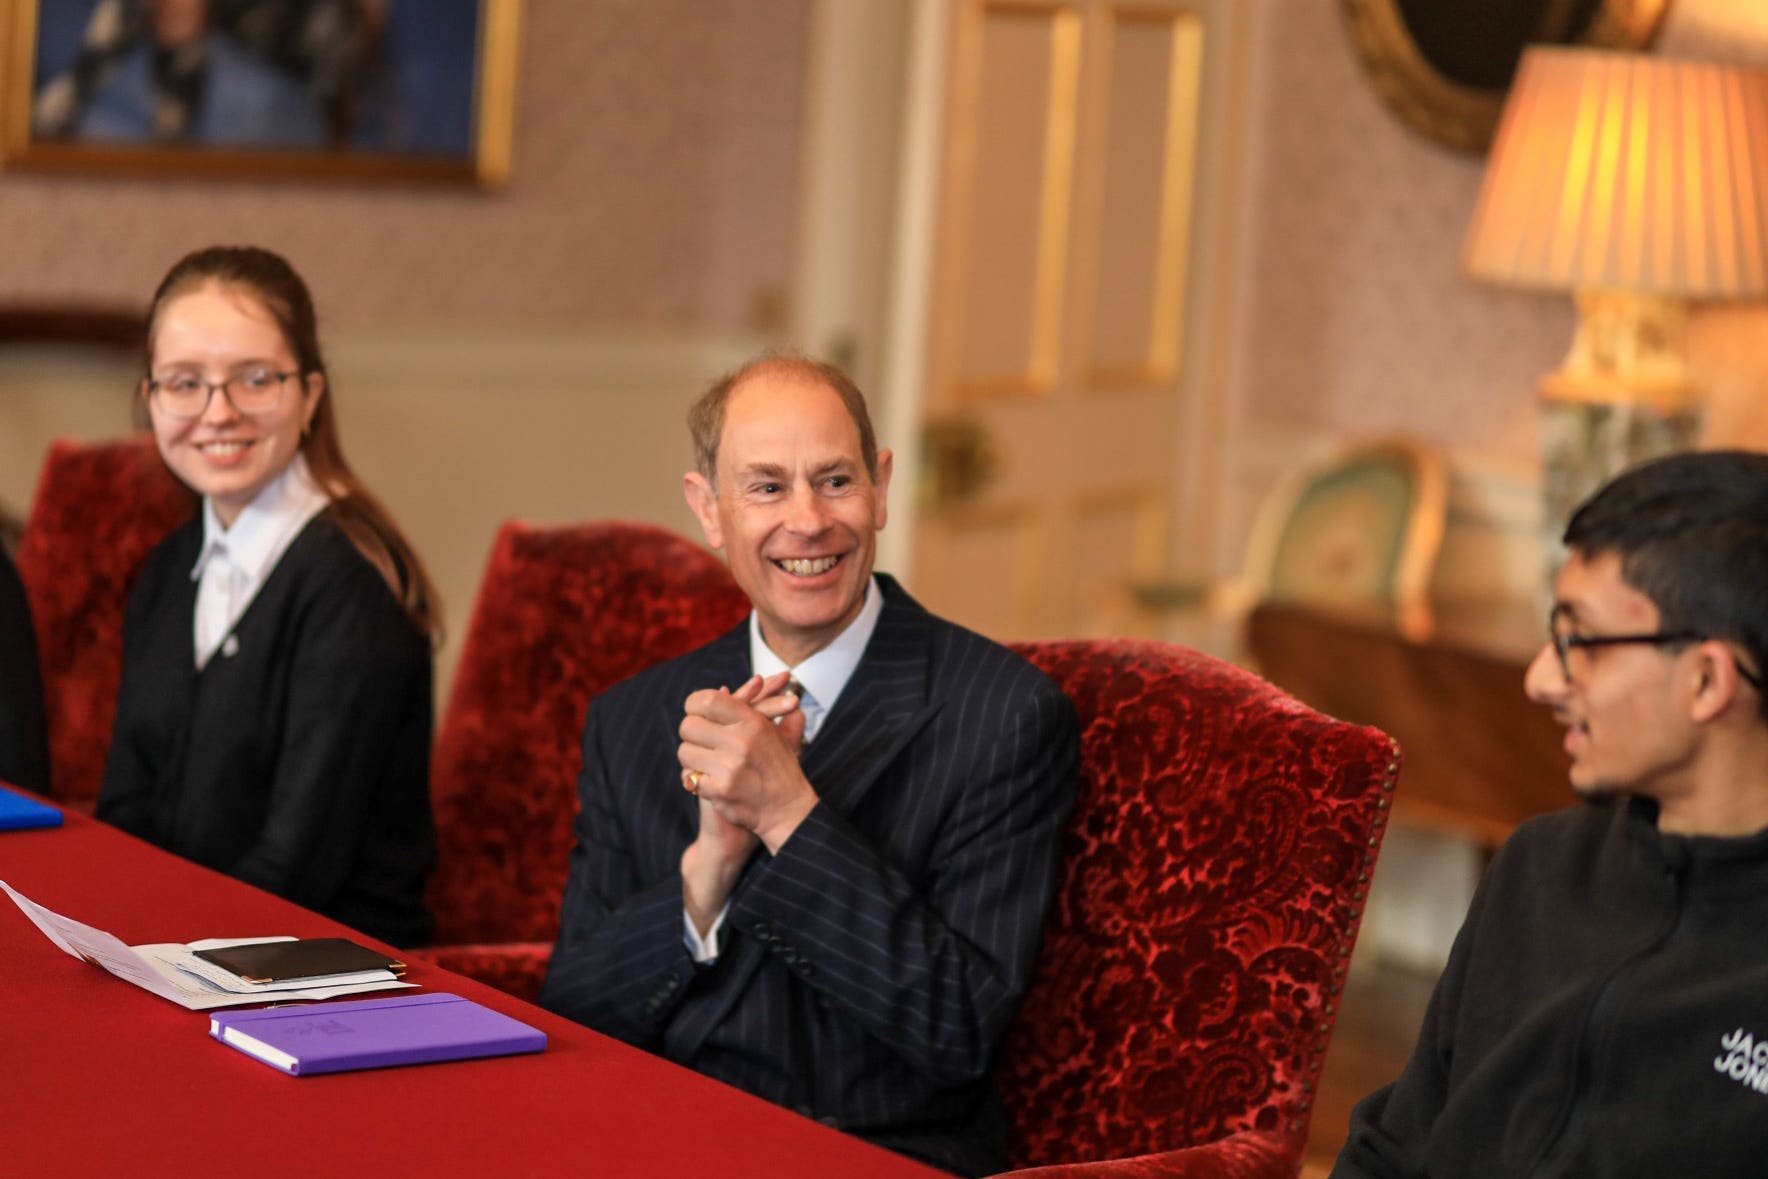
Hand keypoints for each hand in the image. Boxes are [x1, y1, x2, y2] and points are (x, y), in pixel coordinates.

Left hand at [678, 674, 802, 934]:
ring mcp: (729, 767)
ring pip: (684, 751)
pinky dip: (694, 780)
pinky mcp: (719, 790)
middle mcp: (741, 741)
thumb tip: (758, 680)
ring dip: (691, 758)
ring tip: (703, 762)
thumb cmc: (781, 769)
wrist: (787, 811)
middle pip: (689, 725)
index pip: (708, 700)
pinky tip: (706, 781)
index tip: (695, 711)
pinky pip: (689, 777)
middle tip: (698, 740)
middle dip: (691, 733)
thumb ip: (766, 707)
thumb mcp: (780, 733)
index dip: (694, 704)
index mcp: (753, 722)